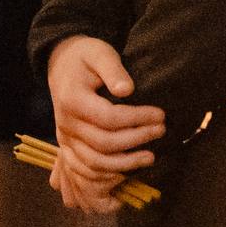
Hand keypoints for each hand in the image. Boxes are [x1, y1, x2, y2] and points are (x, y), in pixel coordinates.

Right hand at [47, 35, 163, 212]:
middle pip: (104, 142)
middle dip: (137, 139)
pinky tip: (131, 167)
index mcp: (72, 99)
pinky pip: (87, 169)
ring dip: (126, 163)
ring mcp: (66, 138)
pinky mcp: (69, 147)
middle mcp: (66, 123)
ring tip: (151, 156)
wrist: (63, 66)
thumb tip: (128, 90)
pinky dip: (109, 173)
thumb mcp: (100, 53)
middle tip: (162, 129)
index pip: (108, 117)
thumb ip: (113, 69)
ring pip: (95, 162)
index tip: (160, 114)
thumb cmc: (86, 57)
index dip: (137, 118)